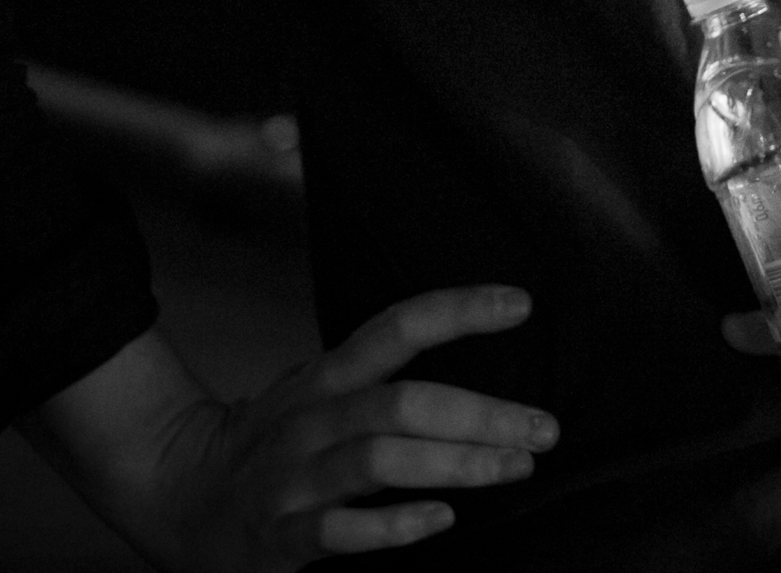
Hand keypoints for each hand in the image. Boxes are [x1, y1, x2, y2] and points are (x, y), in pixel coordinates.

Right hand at [34, 285, 556, 570]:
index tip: (522, 303)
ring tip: (513, 469)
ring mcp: (295, 478)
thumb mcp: (318, 389)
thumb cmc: (274, 438)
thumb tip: (471, 358)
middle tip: (545, 428)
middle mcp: (312, 419)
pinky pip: (341, 530)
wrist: (174, 493)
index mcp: (326, 375)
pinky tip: (443, 519)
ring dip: (455, 465)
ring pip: (379, 461)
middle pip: (403, 402)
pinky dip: (394, 524)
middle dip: (481, 415)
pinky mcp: (283, 538)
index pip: (397, 326)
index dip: (459, 309)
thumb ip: (379, 377)